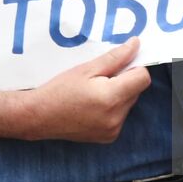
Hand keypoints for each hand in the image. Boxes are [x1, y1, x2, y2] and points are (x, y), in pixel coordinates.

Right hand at [22, 38, 151, 142]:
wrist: (39, 116)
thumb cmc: (60, 90)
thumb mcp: (87, 68)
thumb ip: (115, 57)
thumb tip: (136, 45)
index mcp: (112, 98)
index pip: (143, 78)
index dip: (134, 67)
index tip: (120, 64)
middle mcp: (116, 117)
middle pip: (136, 90)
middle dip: (124, 80)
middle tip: (100, 77)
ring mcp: (113, 130)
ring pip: (129, 103)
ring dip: (119, 94)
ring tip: (94, 92)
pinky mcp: (109, 137)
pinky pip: (120, 115)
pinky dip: (112, 108)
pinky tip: (93, 105)